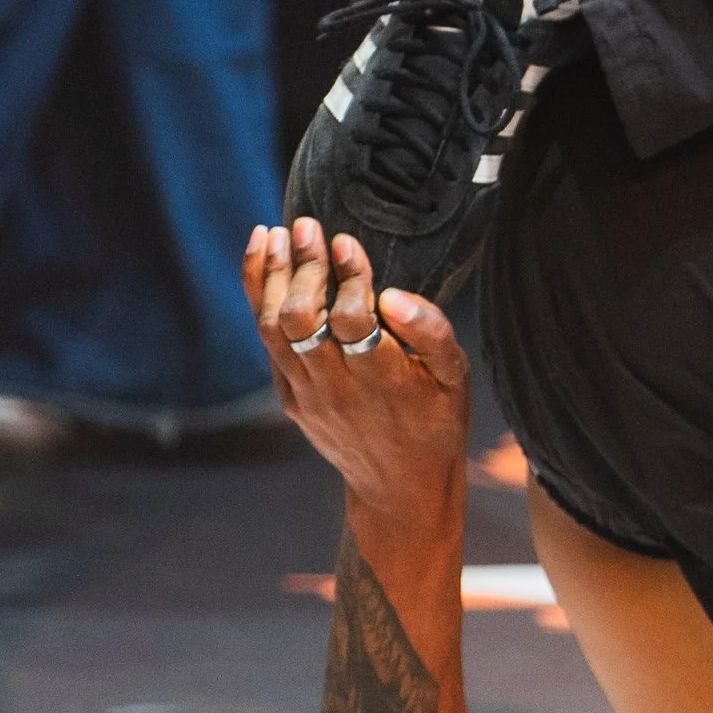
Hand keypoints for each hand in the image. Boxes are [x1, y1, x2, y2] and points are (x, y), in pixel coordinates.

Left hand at [244, 220, 469, 520]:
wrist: (399, 487)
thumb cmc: (436, 423)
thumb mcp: (454, 380)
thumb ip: (432, 333)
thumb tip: (392, 296)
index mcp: (384, 379)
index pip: (352, 318)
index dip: (347, 277)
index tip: (345, 240)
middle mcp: (337, 386)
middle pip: (302, 317)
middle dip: (303, 266)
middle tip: (308, 224)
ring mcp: (307, 392)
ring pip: (272, 326)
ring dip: (270, 275)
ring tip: (277, 233)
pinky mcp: (289, 395)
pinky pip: (265, 339)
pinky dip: (258, 294)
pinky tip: (262, 257)